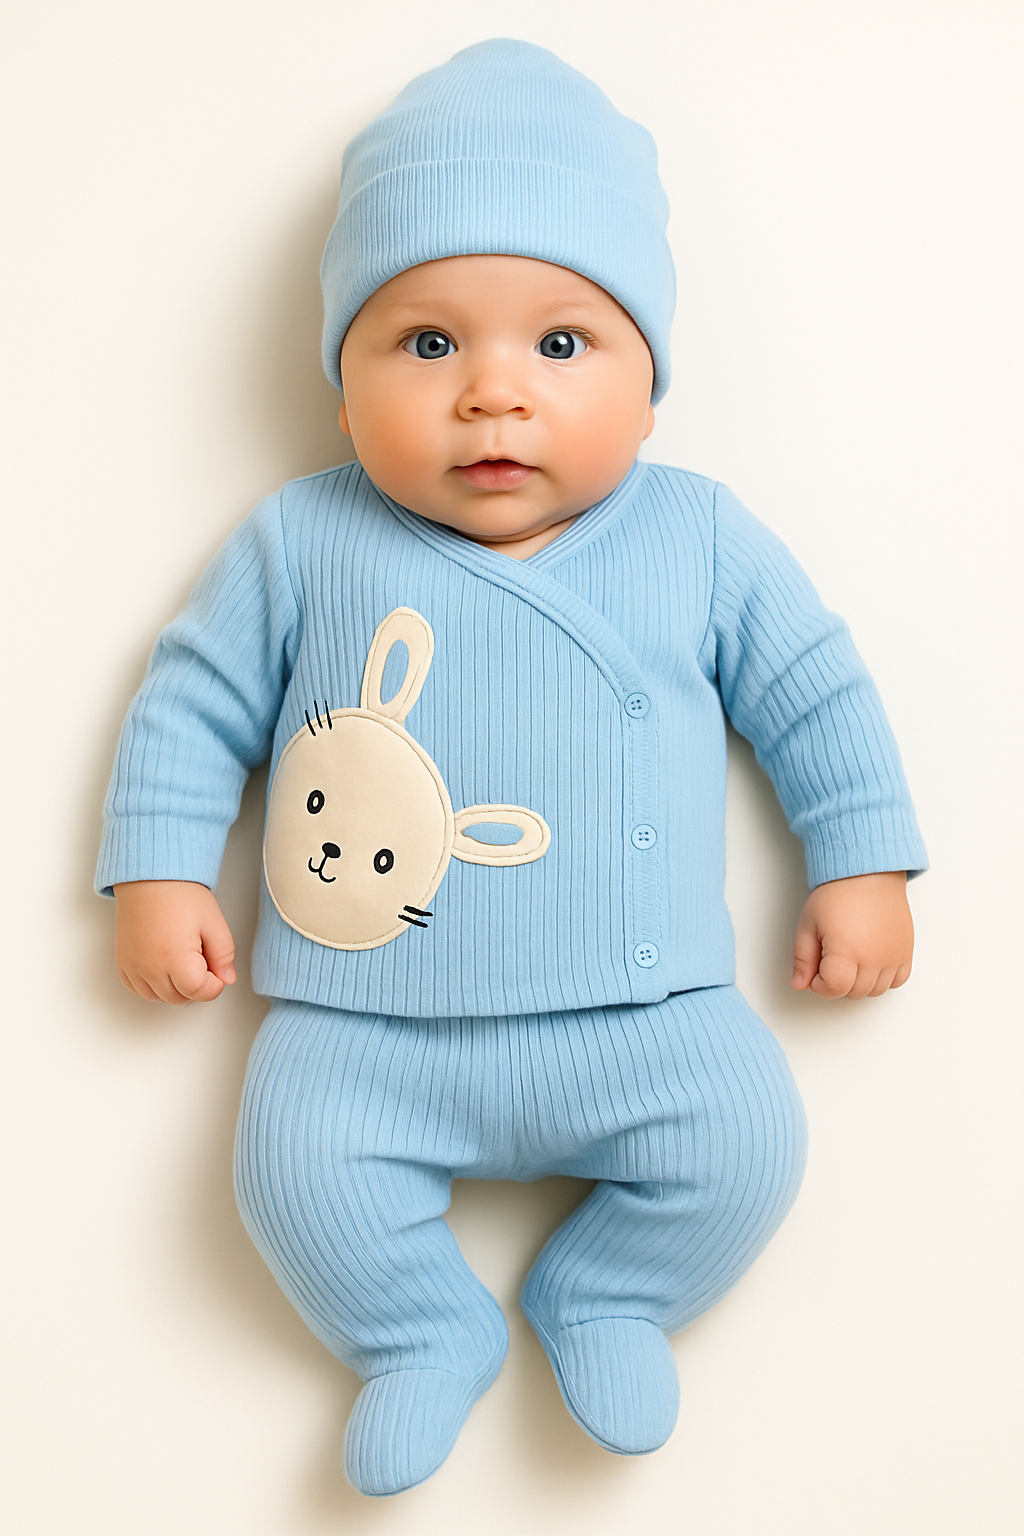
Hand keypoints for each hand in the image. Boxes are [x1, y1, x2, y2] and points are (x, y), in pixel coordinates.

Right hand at [113, 880, 236, 1003]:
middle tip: (203, 961)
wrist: (150, 877)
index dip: (215, 984)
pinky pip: (138, 989)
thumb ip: (224, 955)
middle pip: (180, 998)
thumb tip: (227, 978)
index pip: (201, 993)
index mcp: (176, 960)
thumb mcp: (214, 923)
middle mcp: (150, 968)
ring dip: (175, 988)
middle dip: (197, 986)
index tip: (218, 970)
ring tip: (184, 960)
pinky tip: (165, 967)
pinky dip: (153, 985)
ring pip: (159, 997)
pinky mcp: (123, 962)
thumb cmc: (180, 894)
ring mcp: (133, 967)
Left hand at [791, 871, 912, 999]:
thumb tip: (800, 984)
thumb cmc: (838, 894)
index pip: (834, 989)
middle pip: (853, 993)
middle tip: (830, 959)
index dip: (820, 985)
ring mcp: (893, 956)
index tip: (816, 971)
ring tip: (850, 957)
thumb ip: (803, 959)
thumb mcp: (808, 924)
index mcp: (846, 951)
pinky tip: (870, 961)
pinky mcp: (906, 951)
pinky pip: (897, 981)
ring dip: (859, 983)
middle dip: (837, 982)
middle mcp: (874, 958)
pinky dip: (883, 978)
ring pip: (875, 991)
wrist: (868, 873)